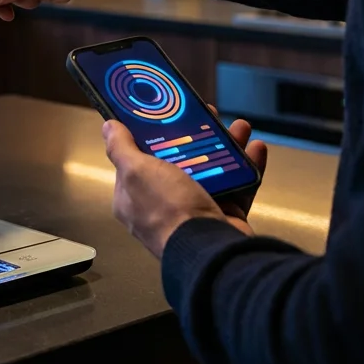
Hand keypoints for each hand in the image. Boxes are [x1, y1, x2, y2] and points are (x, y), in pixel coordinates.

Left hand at [103, 111, 268, 258]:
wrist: (209, 248)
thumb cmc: (168, 212)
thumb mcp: (136, 171)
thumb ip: (121, 148)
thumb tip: (108, 128)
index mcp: (135, 196)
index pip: (138, 160)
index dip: (151, 136)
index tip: (165, 115)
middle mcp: (164, 204)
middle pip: (180, 161)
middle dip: (196, 136)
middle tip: (209, 116)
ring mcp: (195, 210)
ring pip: (213, 170)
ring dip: (227, 146)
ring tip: (239, 128)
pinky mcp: (224, 215)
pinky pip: (238, 186)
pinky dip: (248, 167)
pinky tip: (254, 149)